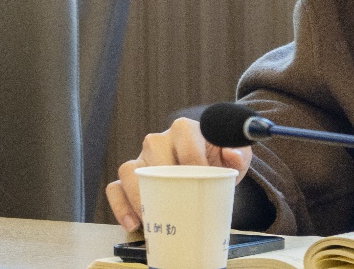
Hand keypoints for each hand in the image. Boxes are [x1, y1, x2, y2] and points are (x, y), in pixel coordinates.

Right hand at [105, 117, 252, 231]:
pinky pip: (116, 188)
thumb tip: (232, 156)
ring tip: (149, 218)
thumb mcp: (235, 154)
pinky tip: (133, 223)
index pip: (184, 139)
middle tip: (178, 202)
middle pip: (153, 150)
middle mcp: (158, 141)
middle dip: (164, 177)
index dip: (194, 160)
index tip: (205, 179)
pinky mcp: (132, 178)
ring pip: (128, 169)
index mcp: (184, 130)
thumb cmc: (219, 160)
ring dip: (136, 195)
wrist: (207, 166)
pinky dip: (120, 205)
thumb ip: (239, 153)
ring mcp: (142, 160)